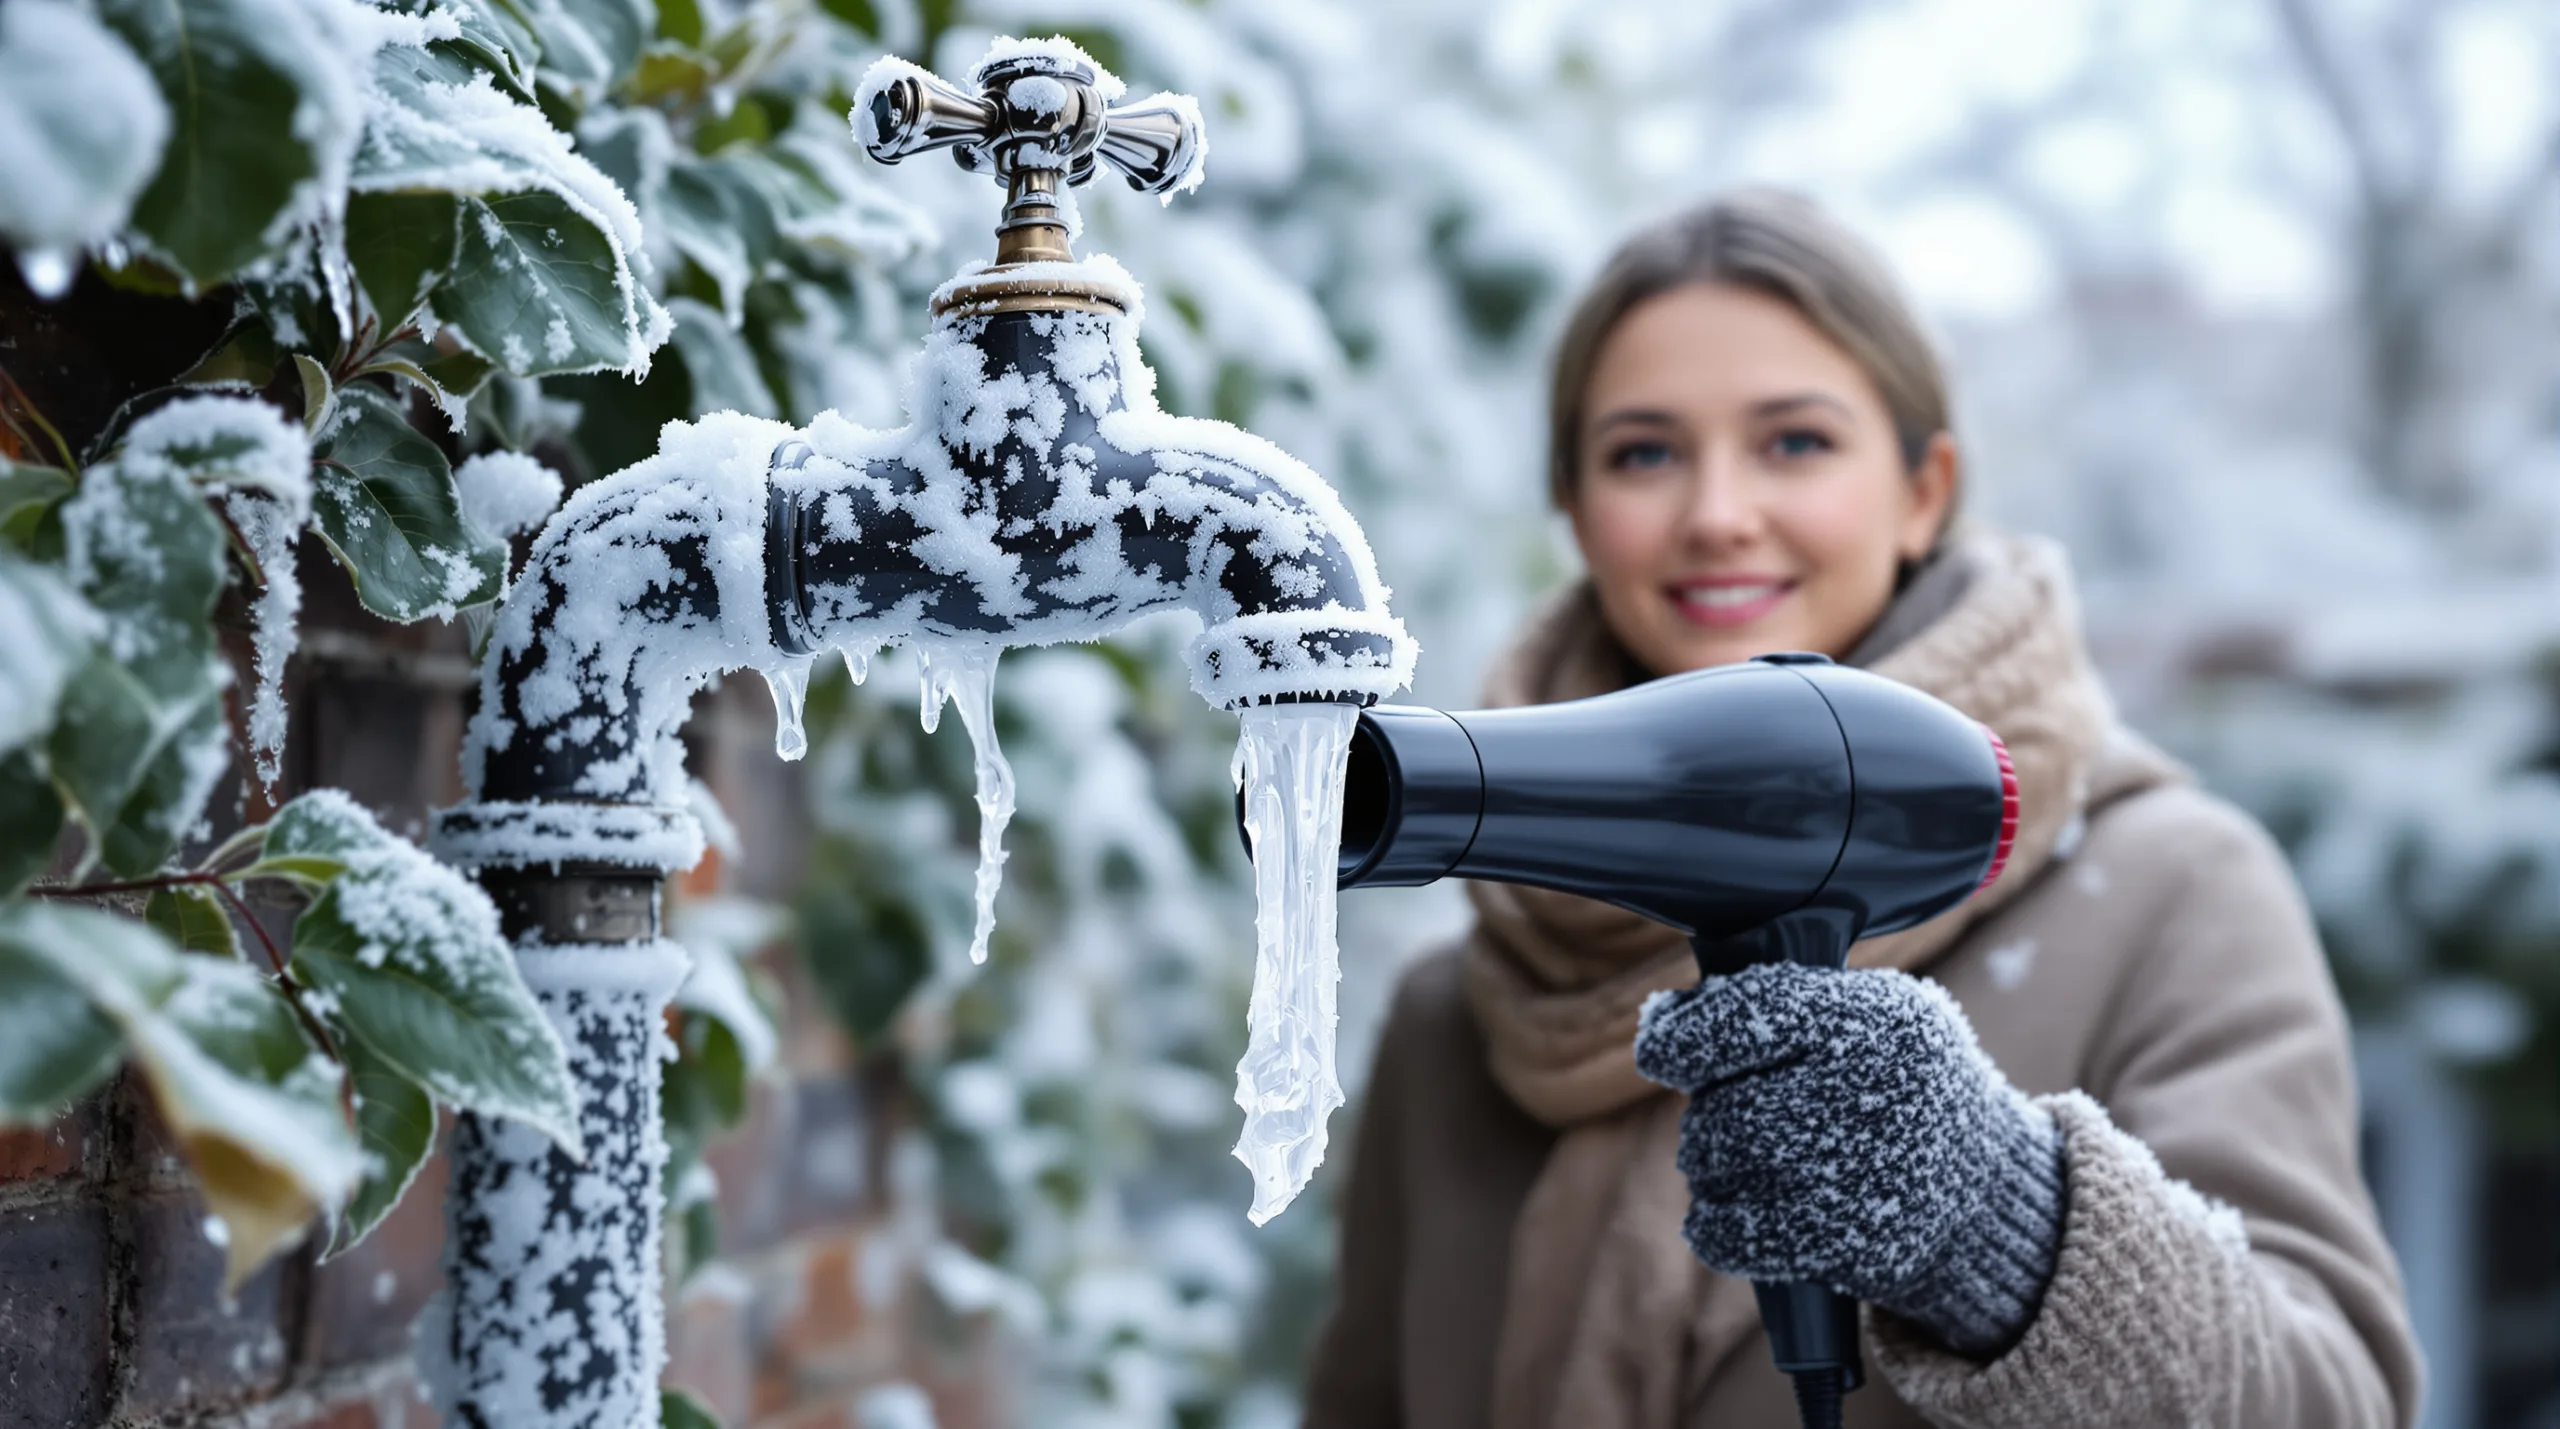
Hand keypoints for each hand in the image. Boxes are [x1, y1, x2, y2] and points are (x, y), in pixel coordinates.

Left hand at [1633, 962, 2064, 1355]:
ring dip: (1712, 1166)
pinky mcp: (1852, 1245)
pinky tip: (1739, 1211)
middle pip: (1726, 1105)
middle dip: (1710, 1114)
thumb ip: (1778, 1001)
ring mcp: (1862, 1175)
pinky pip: (1730, 1235)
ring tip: (1751, 1160)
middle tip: (1729, 1117)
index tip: (1660, 1047)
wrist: (1987, 1189)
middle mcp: (1870, 1093)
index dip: (1683, 1036)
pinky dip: (1716, 1224)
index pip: (1747, 1015)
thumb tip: (1665, 1020)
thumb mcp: (1872, 1013)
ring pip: (1719, 1165)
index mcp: (1875, 1019)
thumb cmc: (1900, 1084)